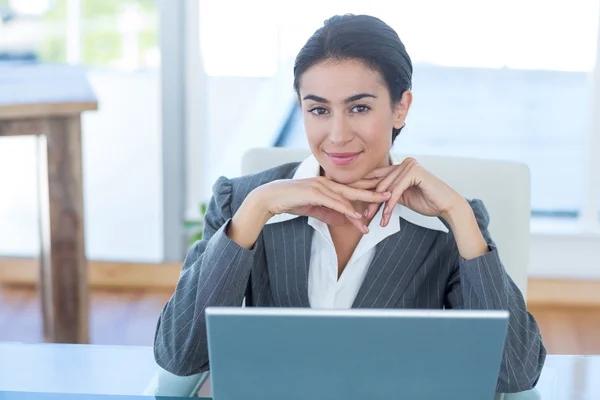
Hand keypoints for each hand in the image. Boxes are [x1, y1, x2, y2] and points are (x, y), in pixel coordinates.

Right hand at [254, 176, 391, 232]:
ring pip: (348, 196)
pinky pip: (334, 202)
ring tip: (380, 207)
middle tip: (392, 193)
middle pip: (356, 188)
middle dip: (374, 191)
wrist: (272, 198)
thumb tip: (343, 221)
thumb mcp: (314, 209)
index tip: (384, 192)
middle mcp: (328, 183)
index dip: (369, 189)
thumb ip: (329, 214)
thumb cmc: (291, 201)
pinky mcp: (314, 193)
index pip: (353, 187)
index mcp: (329, 185)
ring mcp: (321, 187)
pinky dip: (347, 209)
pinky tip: (357, 216)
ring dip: (365, 203)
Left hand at [351, 158, 465, 226]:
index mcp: (400, 166)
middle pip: (380, 182)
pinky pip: (397, 190)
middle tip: (363, 214)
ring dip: (378, 206)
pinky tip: (386, 216)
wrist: (447, 206)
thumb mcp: (401, 197)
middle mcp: (404, 163)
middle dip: (369, 200)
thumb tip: (368, 196)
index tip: (351, 197)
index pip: (378, 176)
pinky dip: (390, 204)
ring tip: (371, 218)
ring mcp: (410, 165)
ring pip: (386, 188)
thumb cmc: (426, 202)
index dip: (364, 187)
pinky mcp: (415, 172)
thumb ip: (388, 193)